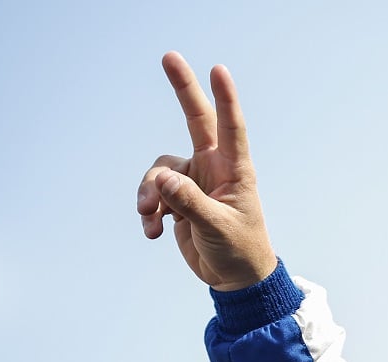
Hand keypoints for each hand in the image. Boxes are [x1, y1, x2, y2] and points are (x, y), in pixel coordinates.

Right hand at [137, 52, 278, 290]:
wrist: (234, 279)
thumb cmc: (238, 250)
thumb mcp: (217, 228)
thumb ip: (190, 203)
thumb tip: (162, 179)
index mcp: (234, 171)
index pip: (230, 128)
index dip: (225, 99)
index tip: (219, 70)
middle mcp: (213, 168)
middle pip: (195, 120)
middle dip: (183, 89)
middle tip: (169, 56)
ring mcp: (193, 182)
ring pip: (159, 170)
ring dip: (149, 192)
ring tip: (150, 217)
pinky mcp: (177, 199)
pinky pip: (153, 194)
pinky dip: (149, 212)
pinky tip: (153, 232)